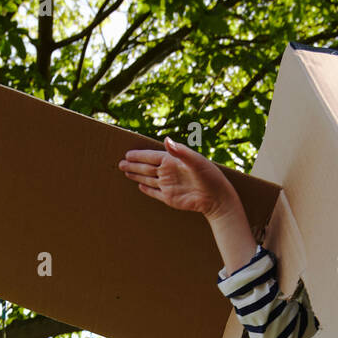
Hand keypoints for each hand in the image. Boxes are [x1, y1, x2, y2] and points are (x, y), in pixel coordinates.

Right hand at [118, 137, 236, 217]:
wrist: (217, 198)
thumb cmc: (209, 176)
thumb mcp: (196, 161)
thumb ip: (181, 152)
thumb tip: (167, 140)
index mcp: (173, 161)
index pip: (152, 156)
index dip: (139, 155)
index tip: (128, 153)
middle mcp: (169, 172)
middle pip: (146, 167)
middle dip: (133, 164)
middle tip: (120, 162)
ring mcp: (168, 185)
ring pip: (148, 179)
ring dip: (136, 175)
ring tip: (125, 171)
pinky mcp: (169, 198)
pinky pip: (154, 193)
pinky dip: (147, 189)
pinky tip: (139, 185)